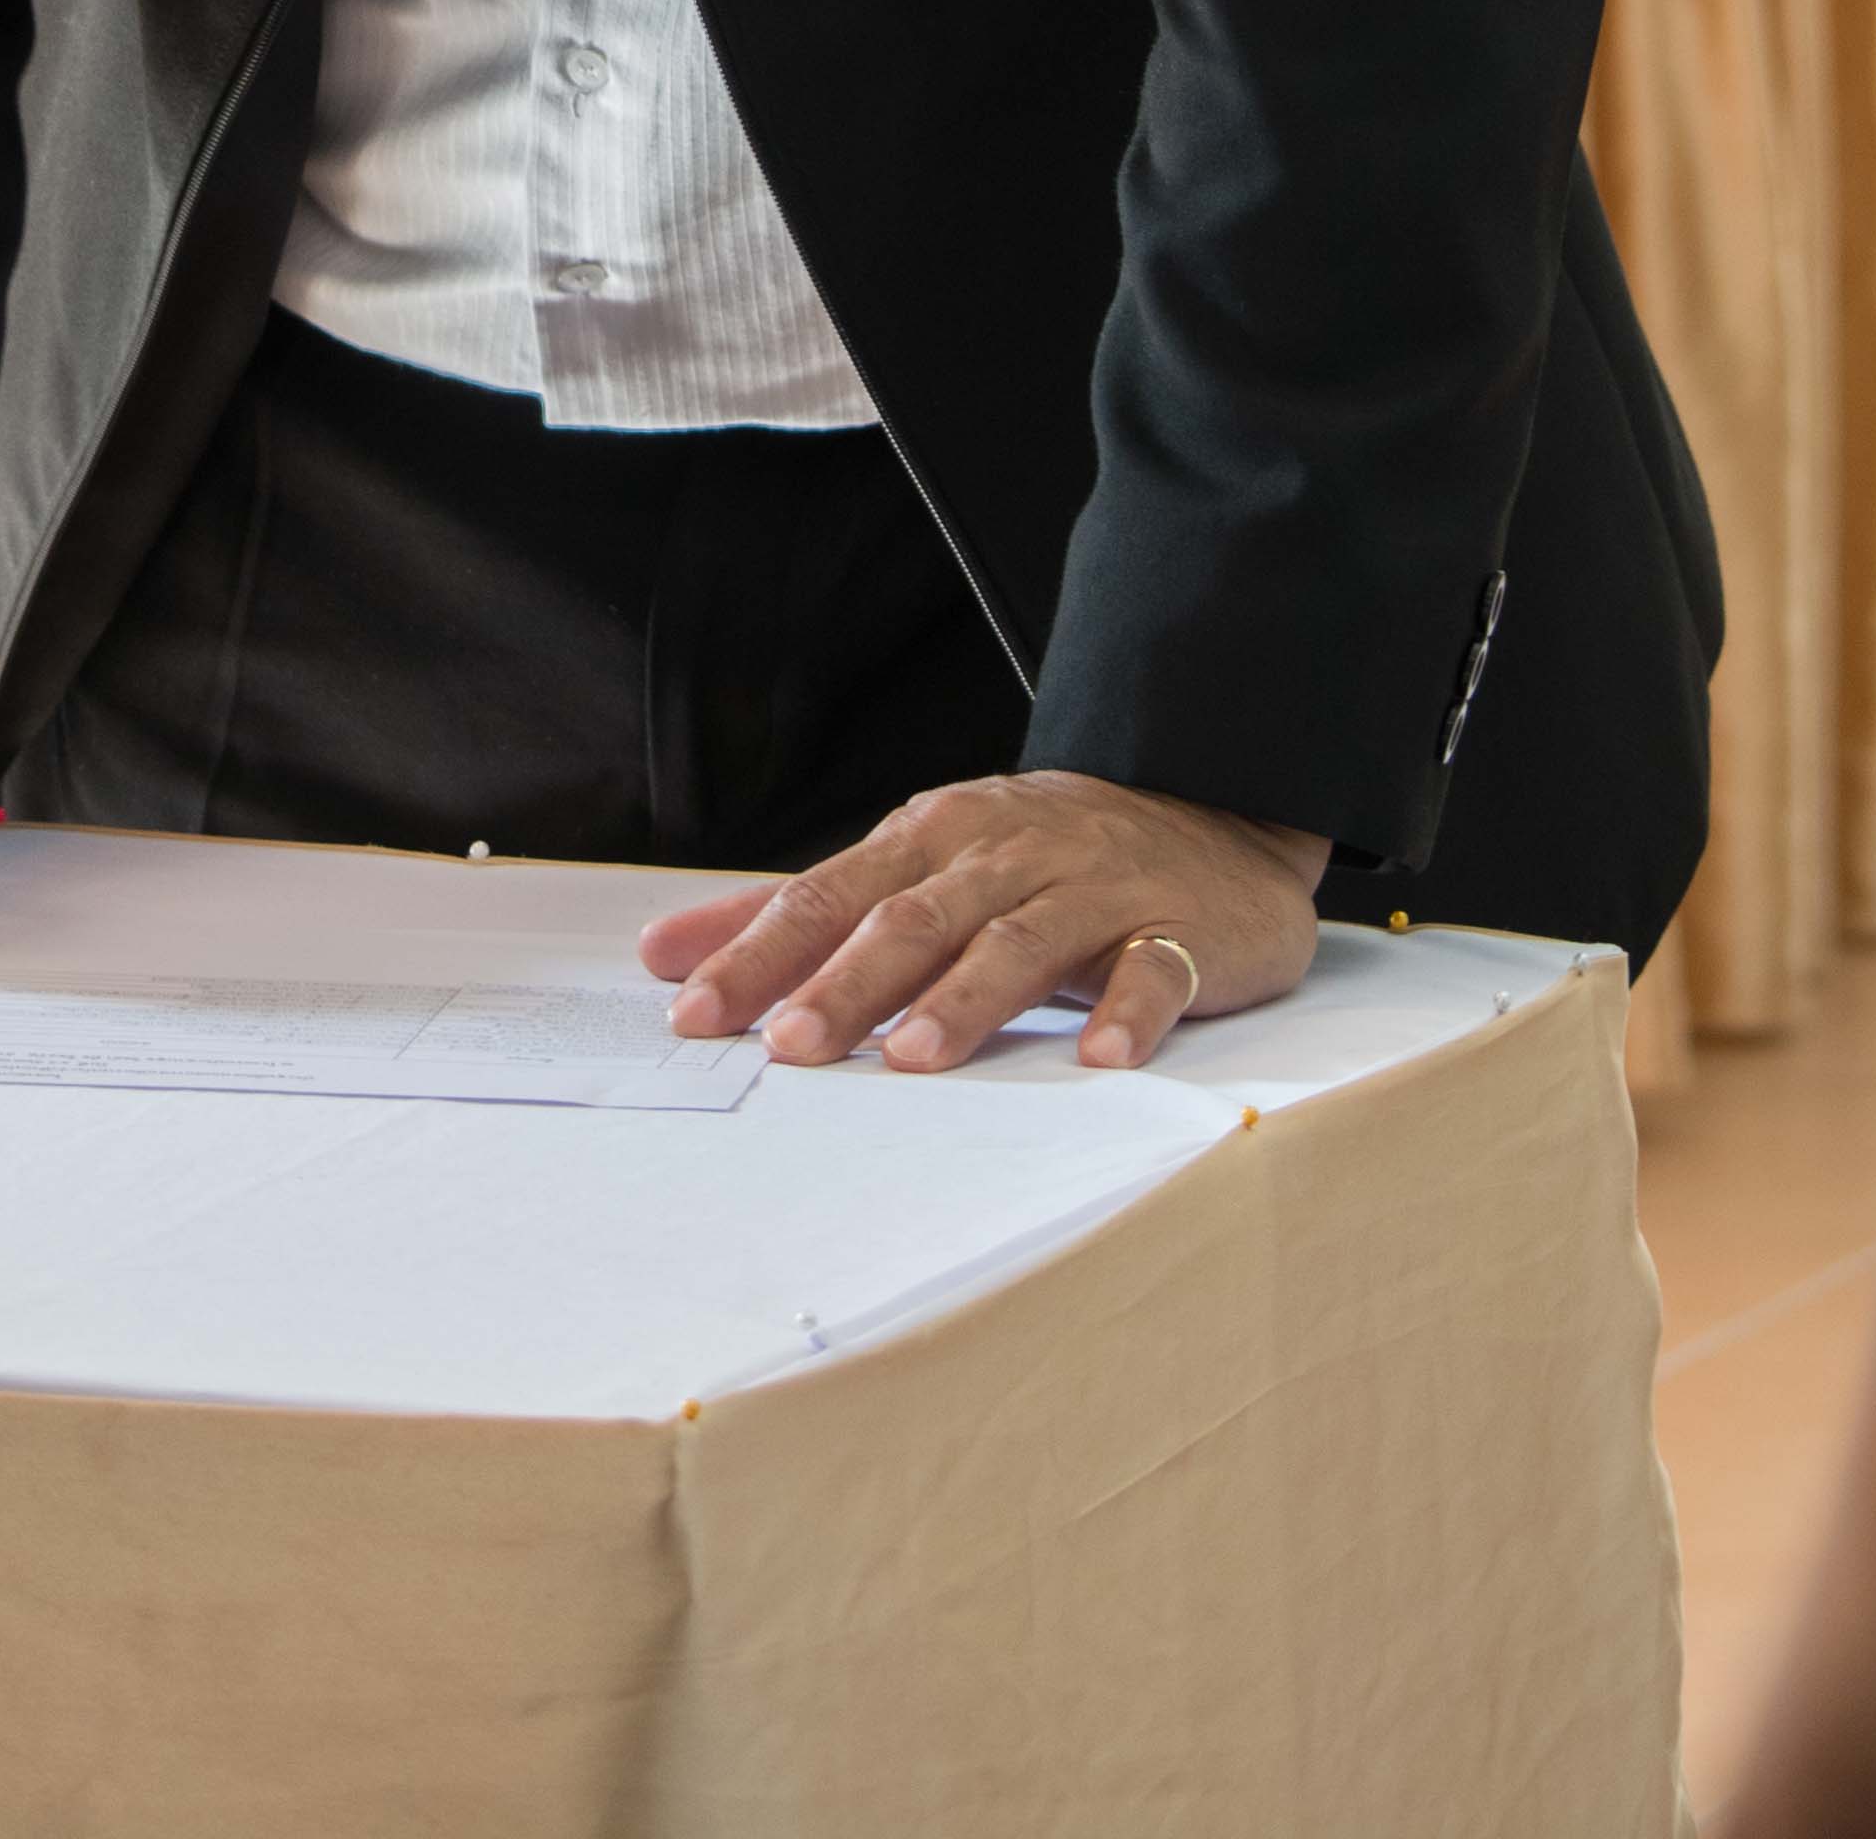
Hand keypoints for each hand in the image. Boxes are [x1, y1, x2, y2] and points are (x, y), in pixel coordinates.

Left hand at [639, 767, 1327, 1071]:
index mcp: (929, 840)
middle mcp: (1001, 856)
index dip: (760, 954)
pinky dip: (1128, 1010)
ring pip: (1017, 940)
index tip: (696, 1012)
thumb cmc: (1037, 859)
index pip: (828, 898)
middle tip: (791, 1045)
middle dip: (847, 983)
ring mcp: (1090, 889)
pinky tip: (1101, 1057)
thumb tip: (665, 952)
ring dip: (964, 998)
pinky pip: (1154, 969)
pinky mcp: (1176, 929)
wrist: (1209, 819)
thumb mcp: (915, 868)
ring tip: (914, 1056)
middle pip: (912, 920)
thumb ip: (794, 914)